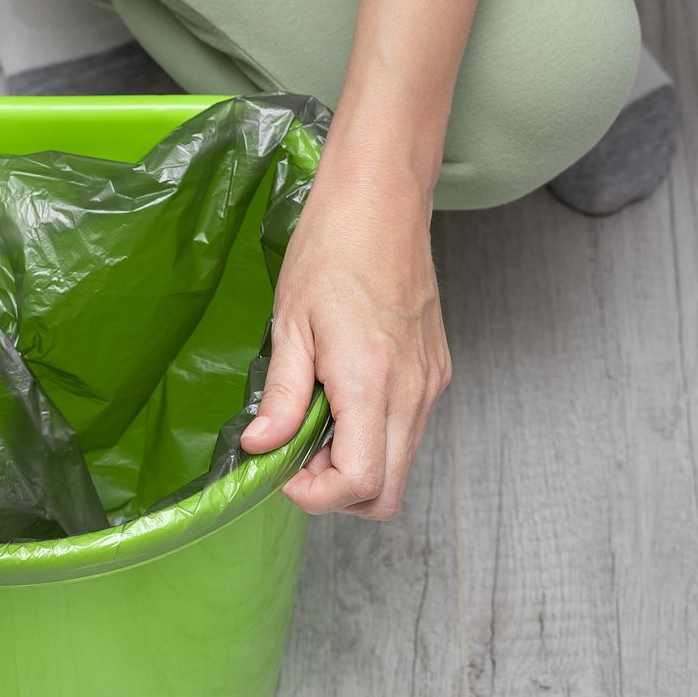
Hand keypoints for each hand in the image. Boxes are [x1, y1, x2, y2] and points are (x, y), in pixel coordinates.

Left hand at [239, 169, 449, 520]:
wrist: (382, 202)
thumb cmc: (332, 249)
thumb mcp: (290, 324)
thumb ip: (280, 395)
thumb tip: (261, 447)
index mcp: (371, 382)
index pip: (360, 482)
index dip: (316, 495)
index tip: (283, 468)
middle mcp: (412, 392)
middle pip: (386, 493)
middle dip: (337, 491)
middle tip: (299, 452)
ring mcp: (430, 384)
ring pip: (400, 465)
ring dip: (356, 463)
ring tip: (318, 418)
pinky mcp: (436, 373)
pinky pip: (409, 431)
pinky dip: (374, 435)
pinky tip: (344, 397)